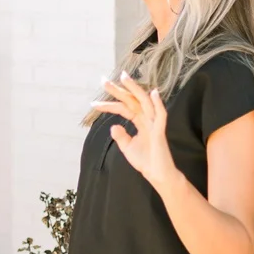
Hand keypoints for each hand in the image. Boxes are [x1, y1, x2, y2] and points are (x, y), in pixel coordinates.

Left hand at [94, 72, 177, 191]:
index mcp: (140, 122)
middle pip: (132, 100)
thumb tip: (113, 126)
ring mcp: (154, 124)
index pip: (123, 108)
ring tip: (124, 77)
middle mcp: (147, 119)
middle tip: (103, 80)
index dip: (109, 104)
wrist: (158, 175)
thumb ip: (121, 136)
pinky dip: (158, 104)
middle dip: (118, 90)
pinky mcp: (160, 132)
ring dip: (135, 89)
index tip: (93, 104)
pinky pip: (160, 115)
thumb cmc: (146, 161)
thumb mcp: (127, 148)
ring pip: (145, 102)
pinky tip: (153, 93)